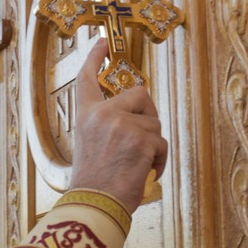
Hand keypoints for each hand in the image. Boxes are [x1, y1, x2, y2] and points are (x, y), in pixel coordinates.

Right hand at [68, 39, 166, 213]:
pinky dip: (159, 160)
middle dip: (147, 115)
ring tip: (137, 165)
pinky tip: (146, 173)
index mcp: (86, 116)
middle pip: (139, 94)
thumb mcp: (92, 146)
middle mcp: (102, 114)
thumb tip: (137, 118)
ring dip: (152, 144)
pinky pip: (161, 142)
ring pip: (154, 122)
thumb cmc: (95, 185)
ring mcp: (122, 124)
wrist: (96, 205)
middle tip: (143, 139)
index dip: (95, 58)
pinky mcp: (141, 139)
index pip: (87, 79)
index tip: (103, 42)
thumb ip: (108, 126)